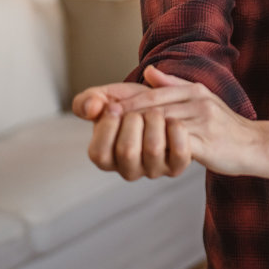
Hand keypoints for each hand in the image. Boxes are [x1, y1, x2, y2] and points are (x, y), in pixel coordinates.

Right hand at [73, 81, 191, 180]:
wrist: (160, 103)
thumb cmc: (128, 104)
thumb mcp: (104, 98)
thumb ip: (88, 101)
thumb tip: (91, 107)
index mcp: (105, 158)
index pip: (99, 153)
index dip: (107, 126)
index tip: (114, 107)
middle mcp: (128, 170)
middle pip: (127, 151)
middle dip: (133, 120)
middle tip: (137, 111)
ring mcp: (153, 170)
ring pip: (153, 149)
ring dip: (154, 121)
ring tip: (154, 112)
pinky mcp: (176, 166)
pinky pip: (180, 152)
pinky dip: (176, 129)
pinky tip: (172, 119)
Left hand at [116, 66, 268, 180]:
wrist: (254, 144)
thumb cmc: (223, 127)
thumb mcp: (201, 100)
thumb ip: (174, 85)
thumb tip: (150, 72)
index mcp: (193, 90)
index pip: (154, 91)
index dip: (129, 98)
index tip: (107, 105)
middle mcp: (197, 100)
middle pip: (154, 104)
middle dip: (127, 112)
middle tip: (104, 118)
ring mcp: (202, 119)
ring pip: (162, 121)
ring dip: (138, 129)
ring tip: (118, 135)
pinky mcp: (206, 139)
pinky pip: (177, 141)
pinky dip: (158, 145)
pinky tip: (144, 152)